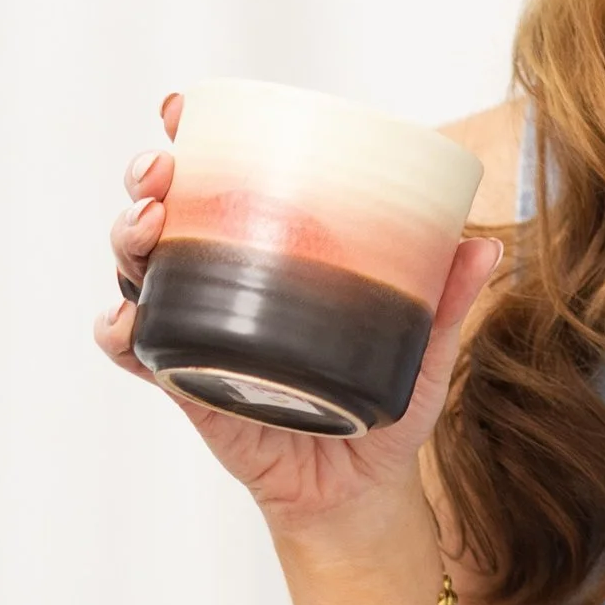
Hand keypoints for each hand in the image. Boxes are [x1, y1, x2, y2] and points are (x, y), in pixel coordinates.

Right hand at [94, 96, 503, 540]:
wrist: (360, 492)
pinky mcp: (186, 386)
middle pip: (160, 215)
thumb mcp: (422, 348)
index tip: (182, 112)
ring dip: (129, 240)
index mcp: (269, 257)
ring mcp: (198, 332)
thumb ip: (446, 299)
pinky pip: (136, 353)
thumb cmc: (384, 406)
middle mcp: (221, 285)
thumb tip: (486, 245)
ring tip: (149, 226)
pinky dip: (119, 331)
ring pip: (138, 271)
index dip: (190, 141)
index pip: (220, 185)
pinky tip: (127, 317)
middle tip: (162, 171)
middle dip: (147, 182)